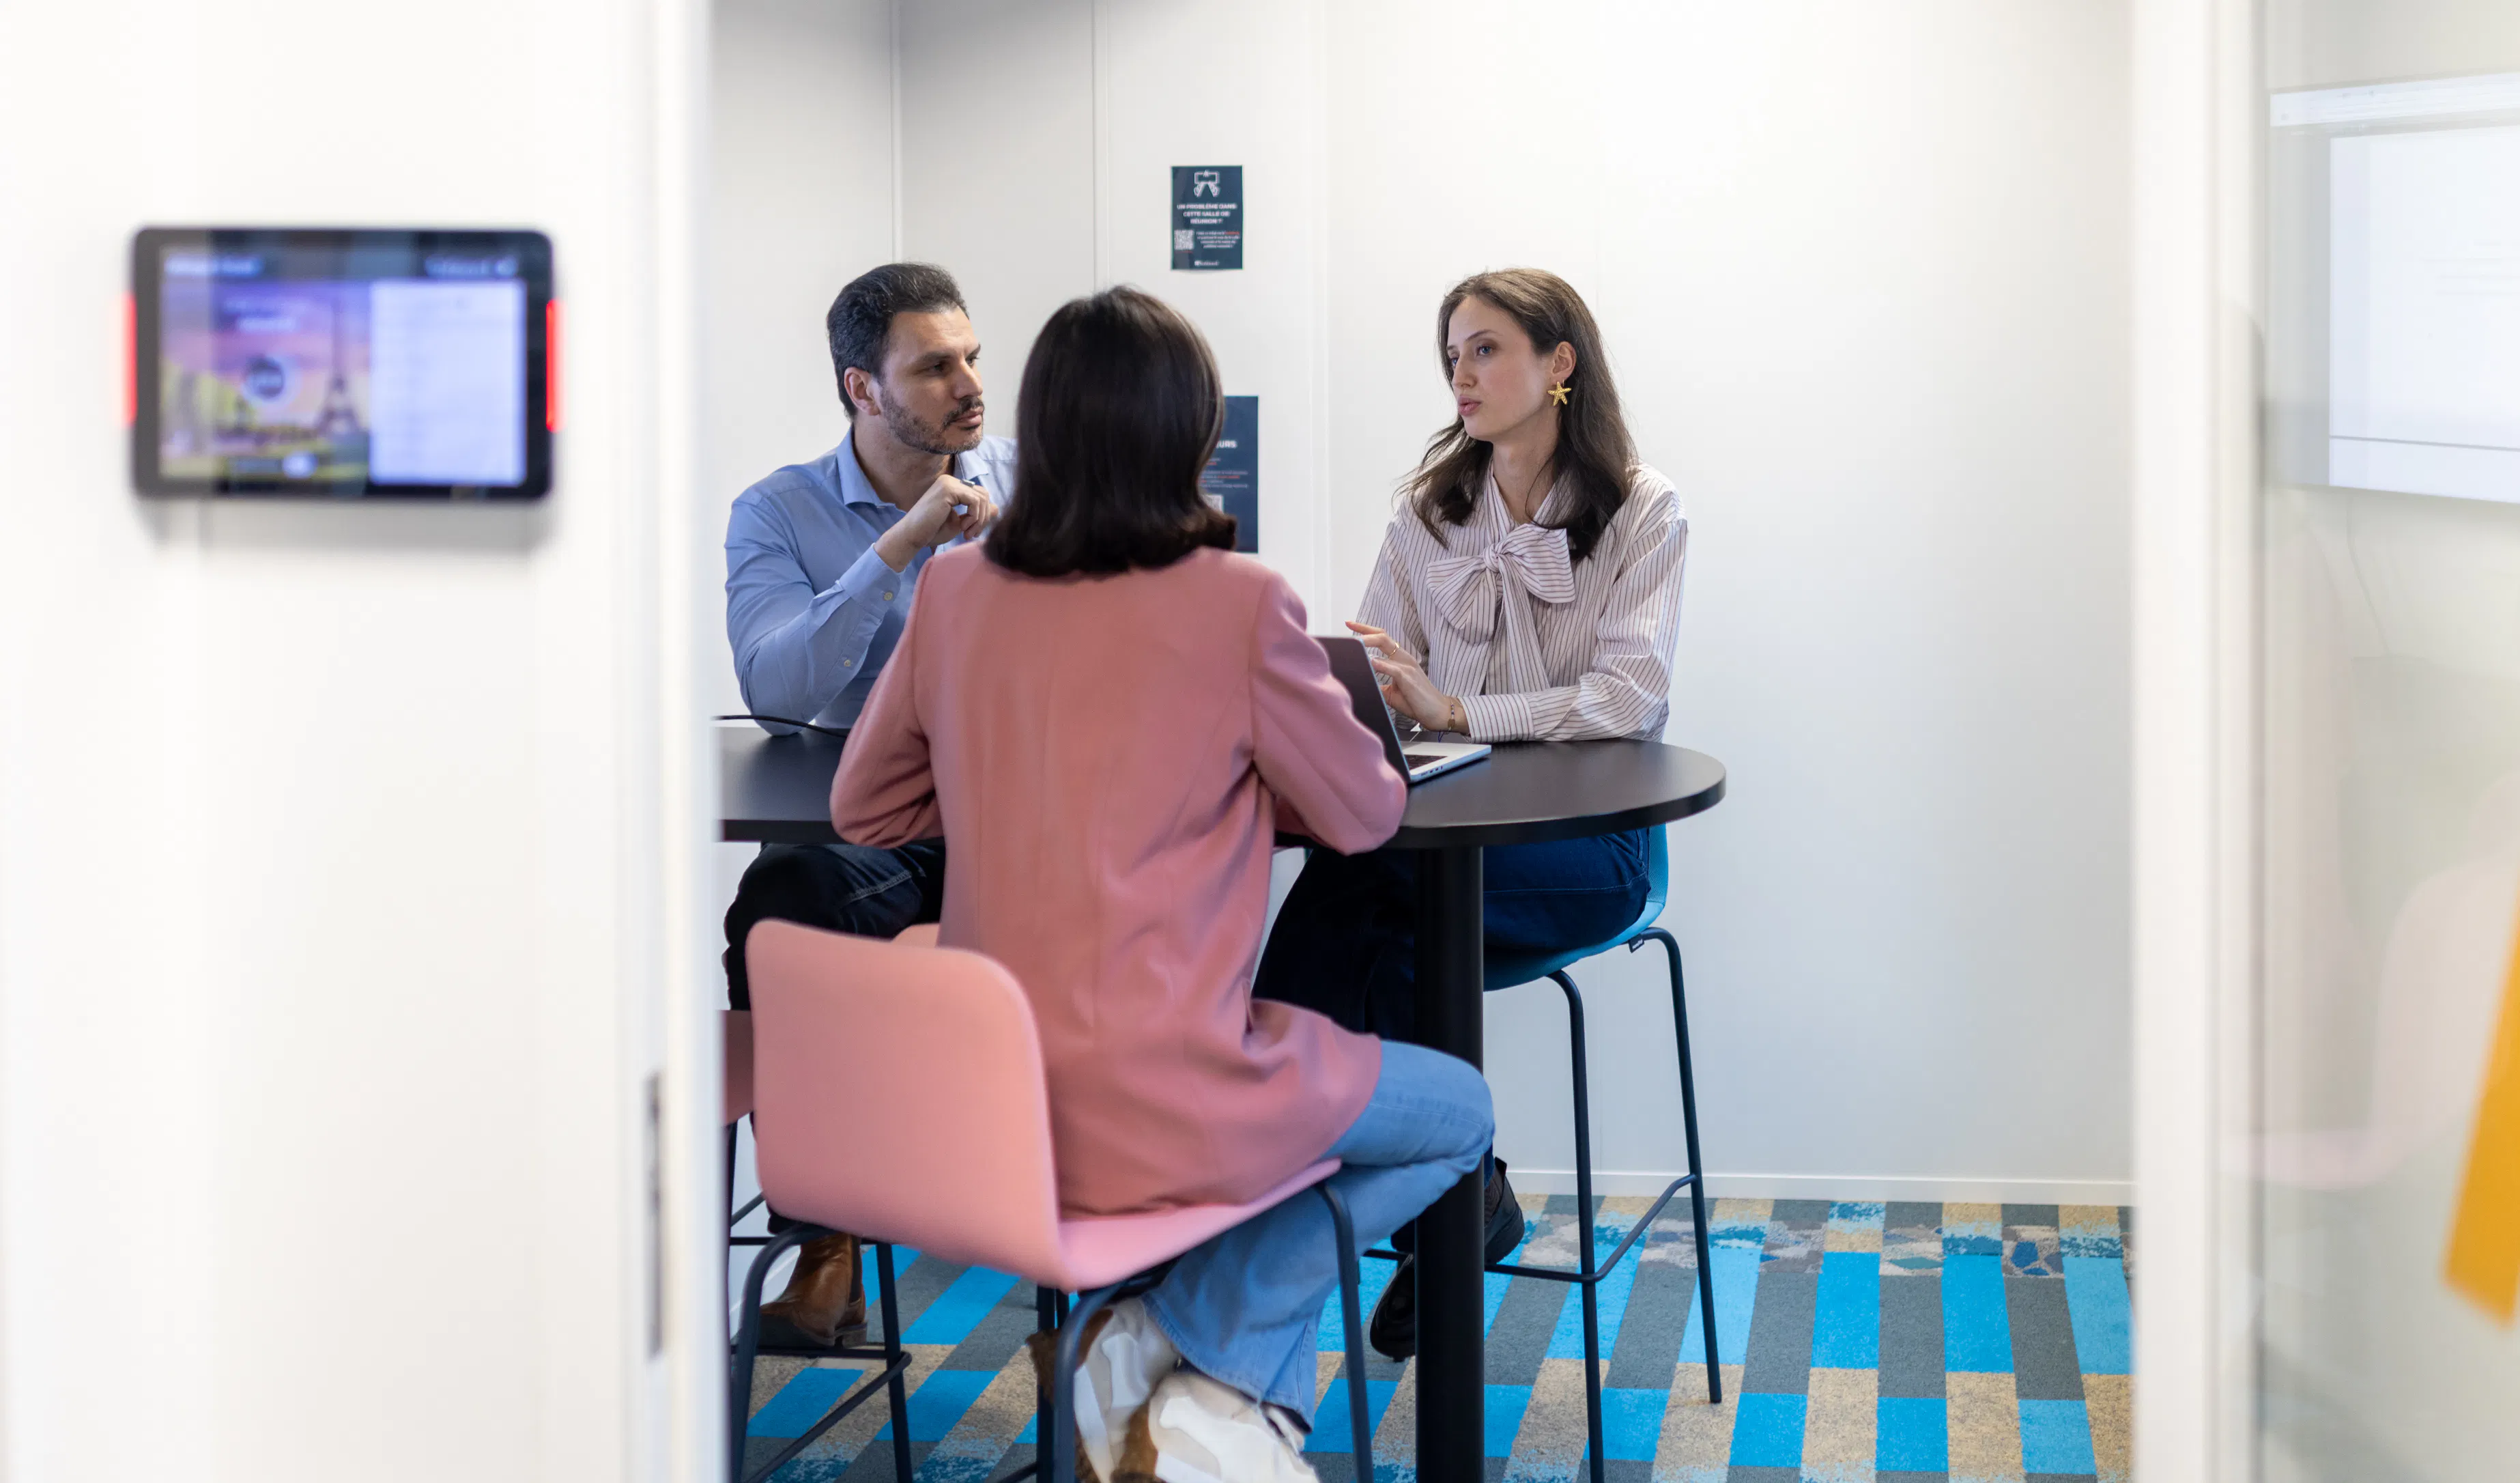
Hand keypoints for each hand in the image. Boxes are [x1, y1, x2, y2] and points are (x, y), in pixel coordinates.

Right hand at [876, 475, 997, 569]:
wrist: (912, 536)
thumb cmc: (932, 531)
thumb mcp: (961, 523)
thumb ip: (977, 515)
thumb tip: (996, 508)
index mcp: (952, 487)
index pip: (979, 495)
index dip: (981, 515)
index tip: (972, 532)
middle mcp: (950, 480)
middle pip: (983, 495)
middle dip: (982, 517)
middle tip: (971, 534)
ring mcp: (949, 482)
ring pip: (982, 498)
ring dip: (979, 520)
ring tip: (967, 533)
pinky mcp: (948, 489)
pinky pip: (975, 501)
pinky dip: (974, 517)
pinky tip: (963, 528)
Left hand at [1347, 621, 1457, 733]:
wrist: (1437, 712)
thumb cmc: (1416, 701)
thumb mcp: (1391, 691)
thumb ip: (1377, 683)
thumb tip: (1358, 682)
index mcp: (1400, 659)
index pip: (1382, 638)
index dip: (1365, 630)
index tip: (1350, 624)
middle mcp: (1404, 658)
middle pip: (1382, 636)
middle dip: (1364, 631)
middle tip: (1348, 628)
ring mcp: (1407, 666)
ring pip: (1386, 645)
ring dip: (1367, 643)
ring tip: (1353, 644)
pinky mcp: (1409, 678)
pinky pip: (1393, 668)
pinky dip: (1381, 664)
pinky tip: (1370, 662)